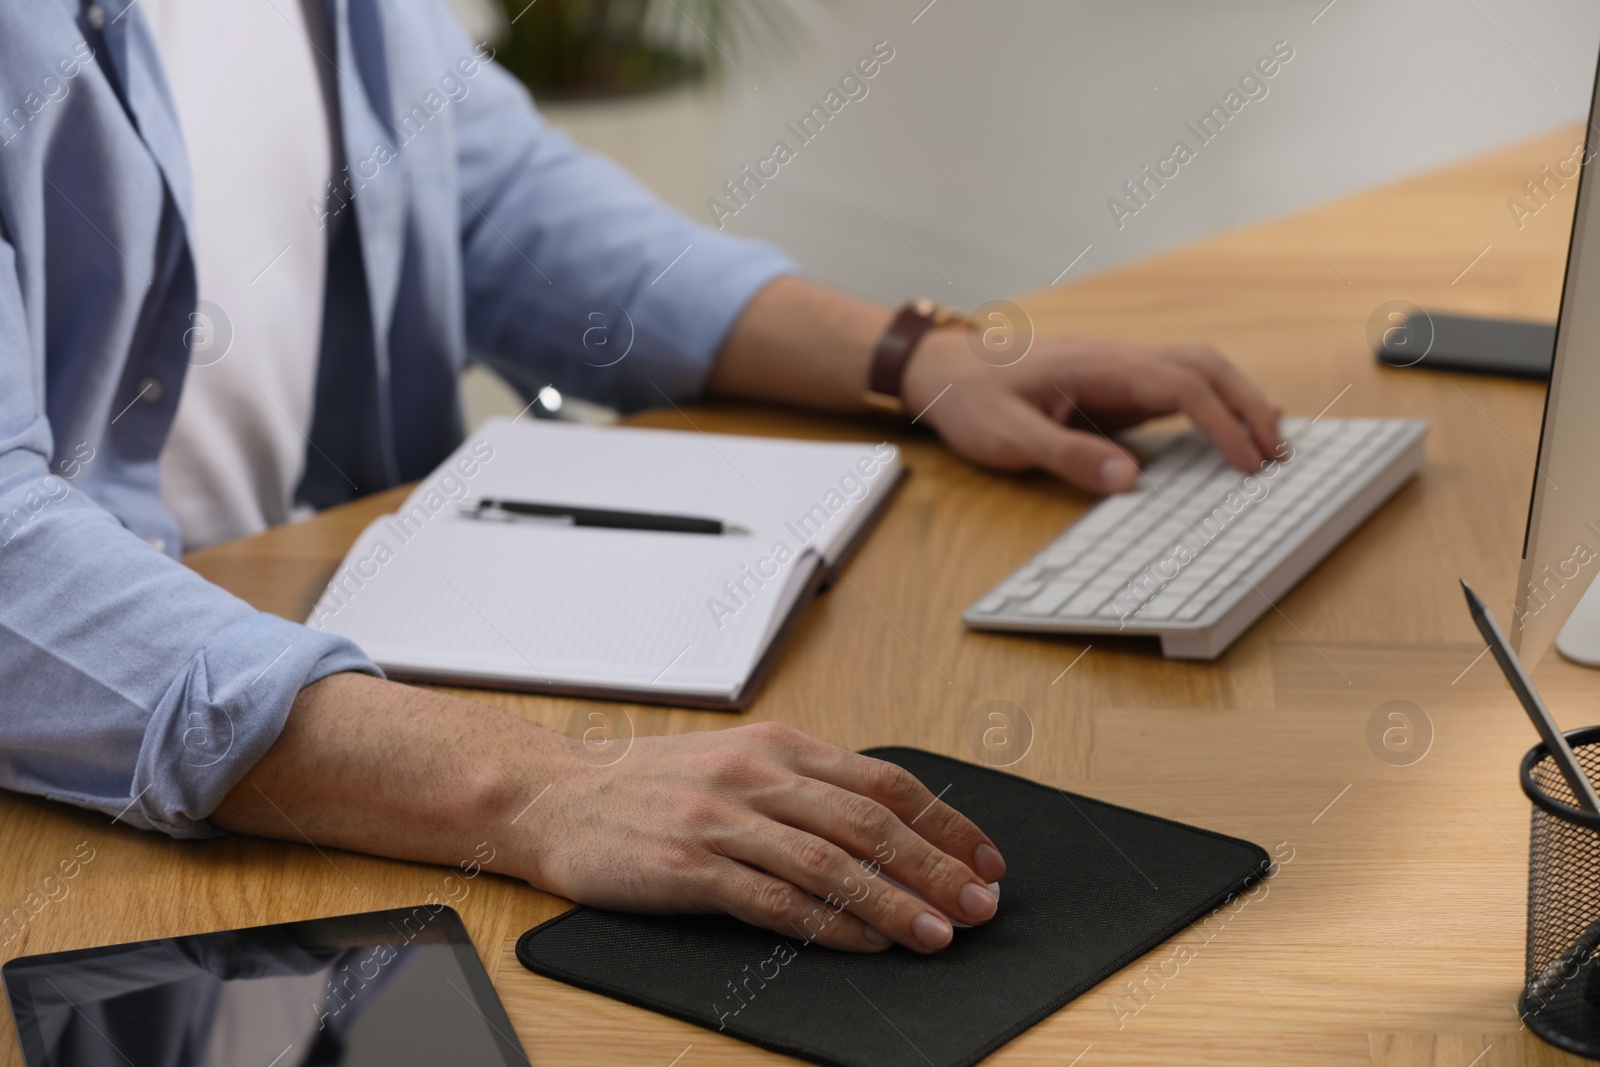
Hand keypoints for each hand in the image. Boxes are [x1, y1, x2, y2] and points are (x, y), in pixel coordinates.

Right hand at [525, 721, 1005, 953]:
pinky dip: (827, 925)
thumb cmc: (649, 786)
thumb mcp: (736, 763)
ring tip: (938, 933)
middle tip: (981, 905)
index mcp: (779, 746)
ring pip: (831, 863)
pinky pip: (774, 900)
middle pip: (870, 822)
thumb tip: (887, 827)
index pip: (884, 782)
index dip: (945, 823)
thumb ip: (804, 787)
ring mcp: (722, 819)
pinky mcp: (689, 867)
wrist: (554, 797)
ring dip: (893, 902)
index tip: (985, 859)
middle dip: (936, 867)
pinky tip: (863, 943)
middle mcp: (757, 775)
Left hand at [901, 329, 1284, 492]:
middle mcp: (1118, 357)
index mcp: (1099, 365)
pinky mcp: (1115, 384)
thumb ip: (1066, 455)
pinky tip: (1232, 426)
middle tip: (1280, 456)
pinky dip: (1215, 401)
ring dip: (1239, 400)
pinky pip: (1177, 384)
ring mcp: (1119, 367)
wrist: (945, 371)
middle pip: (1205, 367)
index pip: (1182, 387)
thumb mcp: (1008, 437)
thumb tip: (1128, 479)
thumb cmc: (972, 401)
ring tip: (1271, 444)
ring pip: (1198, 369)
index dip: (1222, 425)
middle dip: (1249, 407)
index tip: (1247, 464)